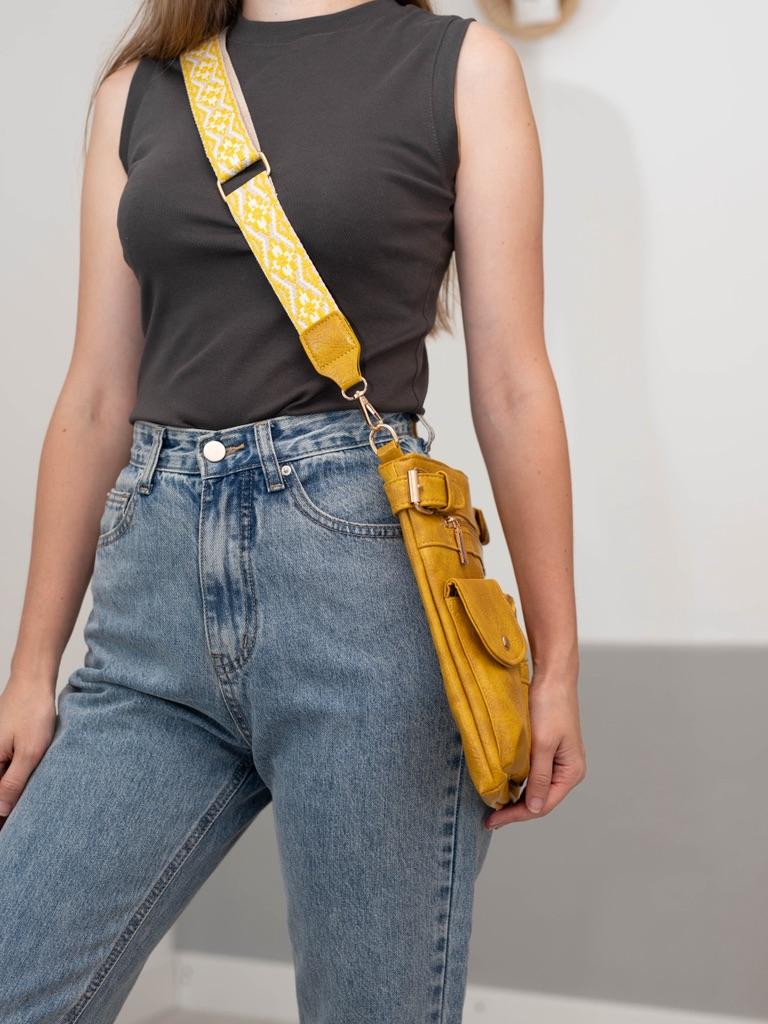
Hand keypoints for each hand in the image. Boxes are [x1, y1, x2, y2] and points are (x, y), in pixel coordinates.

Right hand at [0, 674, 57, 827]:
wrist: (33, 682)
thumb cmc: (32, 712)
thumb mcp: (29, 752)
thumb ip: (13, 782)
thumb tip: (1, 812)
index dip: (2, 820)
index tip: (10, 836)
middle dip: (7, 808)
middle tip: (19, 829)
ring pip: (1, 783)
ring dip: (11, 795)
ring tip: (24, 815)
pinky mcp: (2, 749)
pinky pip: (4, 772)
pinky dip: (14, 781)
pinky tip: (26, 789)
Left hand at [484, 671, 585, 828]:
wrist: (553, 678)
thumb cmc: (550, 707)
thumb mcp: (543, 745)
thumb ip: (539, 778)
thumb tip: (535, 808)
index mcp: (571, 772)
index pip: (542, 805)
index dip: (516, 815)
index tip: (492, 821)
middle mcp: (567, 770)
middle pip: (540, 799)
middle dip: (515, 810)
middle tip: (489, 818)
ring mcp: (559, 761)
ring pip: (536, 788)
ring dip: (516, 797)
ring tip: (494, 806)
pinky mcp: (549, 750)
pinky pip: (533, 774)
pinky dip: (519, 782)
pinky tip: (504, 785)